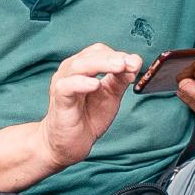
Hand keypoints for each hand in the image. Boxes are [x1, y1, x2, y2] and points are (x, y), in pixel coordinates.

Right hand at [40, 42, 141, 168]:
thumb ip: (121, 79)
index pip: (101, 52)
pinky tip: (95, 85)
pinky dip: (81, 83)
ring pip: (79, 66)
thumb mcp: (111, 96)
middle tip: (131, 63)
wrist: (70, 143)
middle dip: (113, 58)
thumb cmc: (88, 116)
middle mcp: (71, 71)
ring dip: (101, 64)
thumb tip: (135, 62)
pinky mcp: (59, 99)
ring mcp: (63, 83)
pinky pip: (67, 86)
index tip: (136, 63)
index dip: (119, 55)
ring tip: (119, 67)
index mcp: (84, 67)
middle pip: (91, 55)